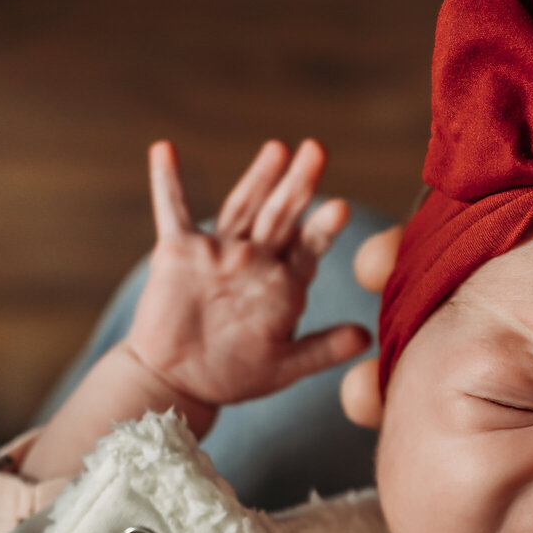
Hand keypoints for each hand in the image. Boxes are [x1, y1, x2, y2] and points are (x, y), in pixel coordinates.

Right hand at [124, 139, 370, 411]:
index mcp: (282, 282)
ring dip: (257, 177)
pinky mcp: (178, 252)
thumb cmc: (232, 375)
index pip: (309, 247)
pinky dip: (167, 182)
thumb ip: (323, 349)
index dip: (322, 227)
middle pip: (280, 215)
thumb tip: (367, 338)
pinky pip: (173, 212)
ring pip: (242, 207)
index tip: (340, 207)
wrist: (178, 382)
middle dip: (298, 184)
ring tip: (277, 150)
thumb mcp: (283, 366)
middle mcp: (254, 259)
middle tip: (317, 151)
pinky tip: (165, 150)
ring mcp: (217, 251)